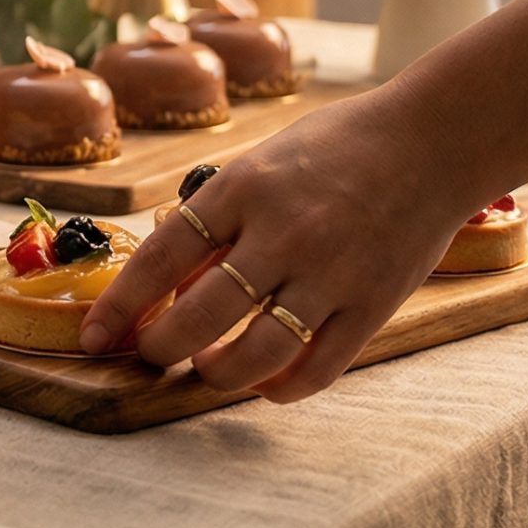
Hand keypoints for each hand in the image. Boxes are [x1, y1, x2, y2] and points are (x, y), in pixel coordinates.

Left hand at [79, 94, 485, 400]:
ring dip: (219, 374)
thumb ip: (220, 219)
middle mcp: (284, 232)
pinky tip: (264, 383)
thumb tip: (170, 283)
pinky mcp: (373, 304)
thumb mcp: (262, 163)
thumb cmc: (336, 147)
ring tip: (206, 369)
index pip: (162, 256)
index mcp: (244, 188)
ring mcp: (331, 272)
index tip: (96, 335)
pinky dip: (281, 388)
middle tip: (152, 353)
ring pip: (258, 353)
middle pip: (201, 315)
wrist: (431, 140)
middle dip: (162, 346)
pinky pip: (318, 368)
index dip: (121, 304)